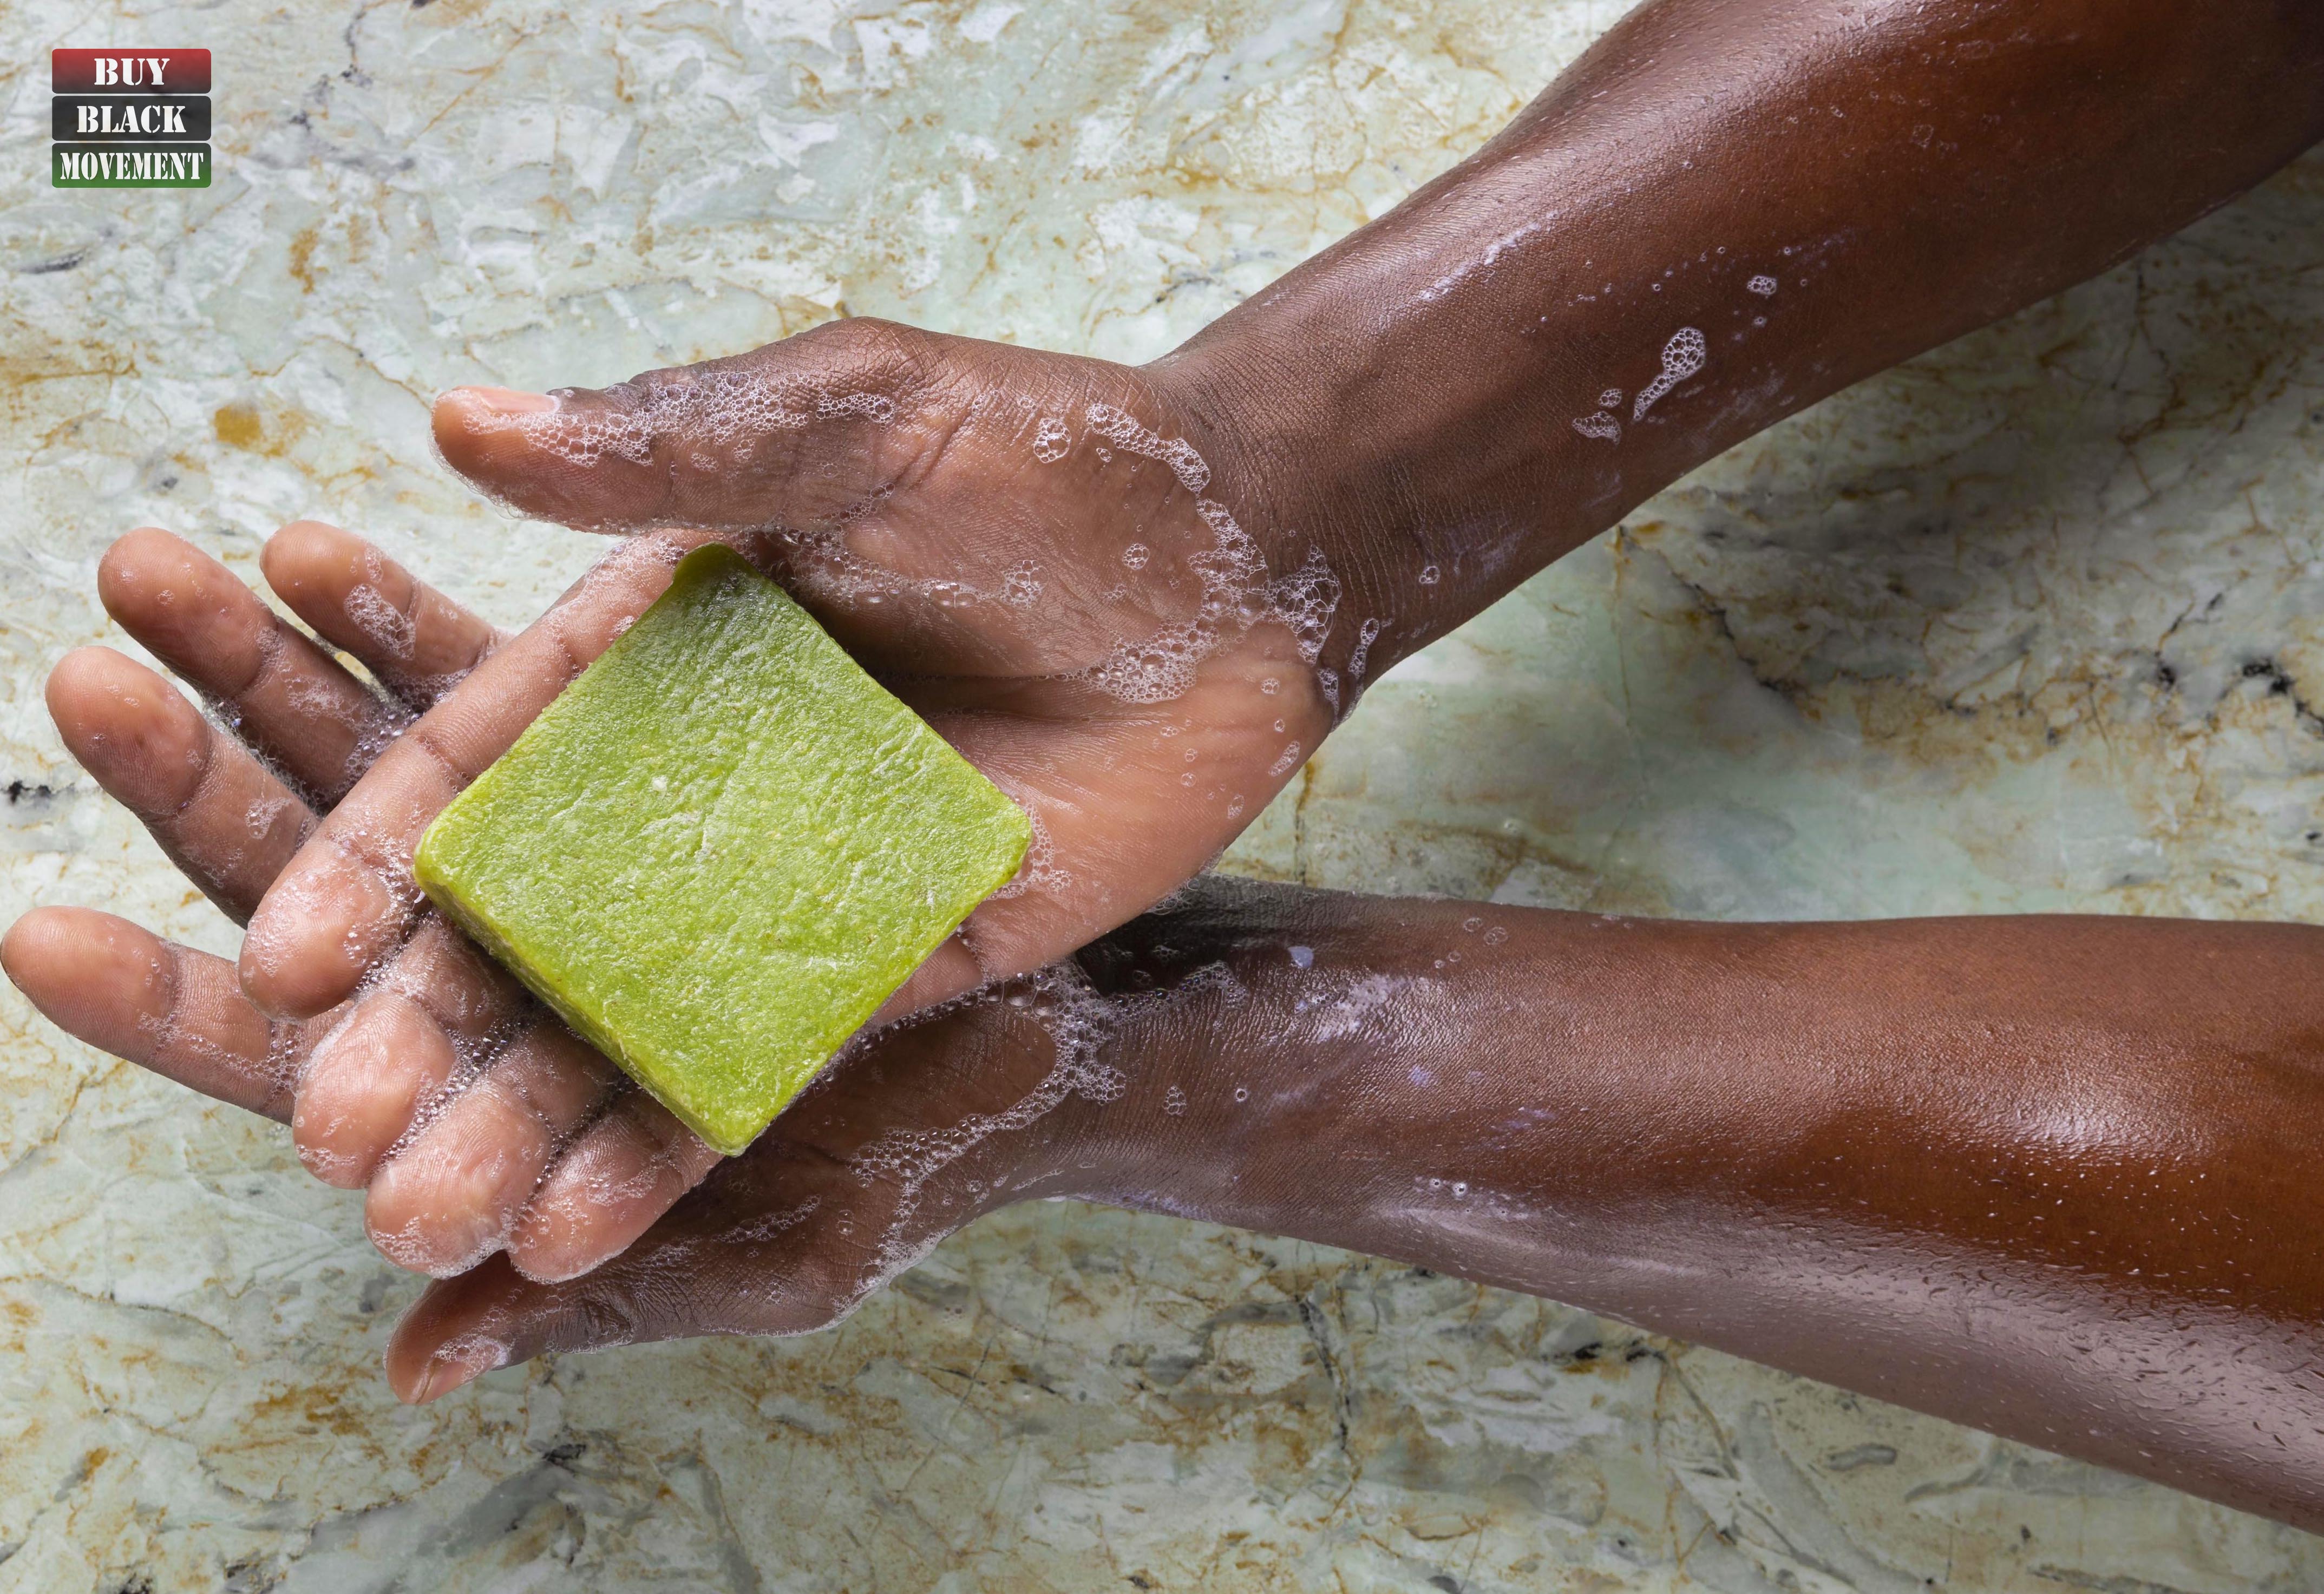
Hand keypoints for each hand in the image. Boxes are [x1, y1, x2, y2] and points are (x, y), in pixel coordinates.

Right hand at [230, 319, 1341, 1277]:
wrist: (1247, 572)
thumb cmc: (1059, 467)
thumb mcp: (864, 423)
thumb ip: (680, 440)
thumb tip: (458, 418)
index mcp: (654, 648)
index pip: (482, 767)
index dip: (382, 867)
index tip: (293, 964)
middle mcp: (698, 775)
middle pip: (523, 923)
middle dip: (426, 1033)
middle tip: (330, 1146)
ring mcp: (788, 881)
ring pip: (616, 1018)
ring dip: (517, 1121)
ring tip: (416, 1223)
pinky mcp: (887, 962)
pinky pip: (759, 1066)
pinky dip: (670, 1145)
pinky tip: (579, 1234)